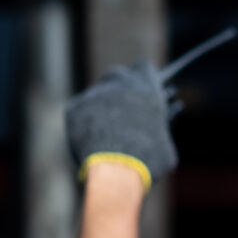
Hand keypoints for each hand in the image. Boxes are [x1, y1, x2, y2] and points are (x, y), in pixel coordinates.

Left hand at [64, 64, 178, 184]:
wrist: (116, 170)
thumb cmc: (148, 160)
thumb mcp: (163, 143)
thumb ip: (156, 127)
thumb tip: (153, 128)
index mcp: (146, 86)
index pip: (143, 68)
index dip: (144, 79)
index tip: (145, 90)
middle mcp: (119, 83)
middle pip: (117, 76)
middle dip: (120, 89)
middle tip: (123, 109)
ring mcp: (94, 94)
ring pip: (97, 96)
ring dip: (102, 107)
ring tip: (106, 133)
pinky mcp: (74, 108)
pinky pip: (80, 112)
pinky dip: (85, 124)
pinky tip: (90, 142)